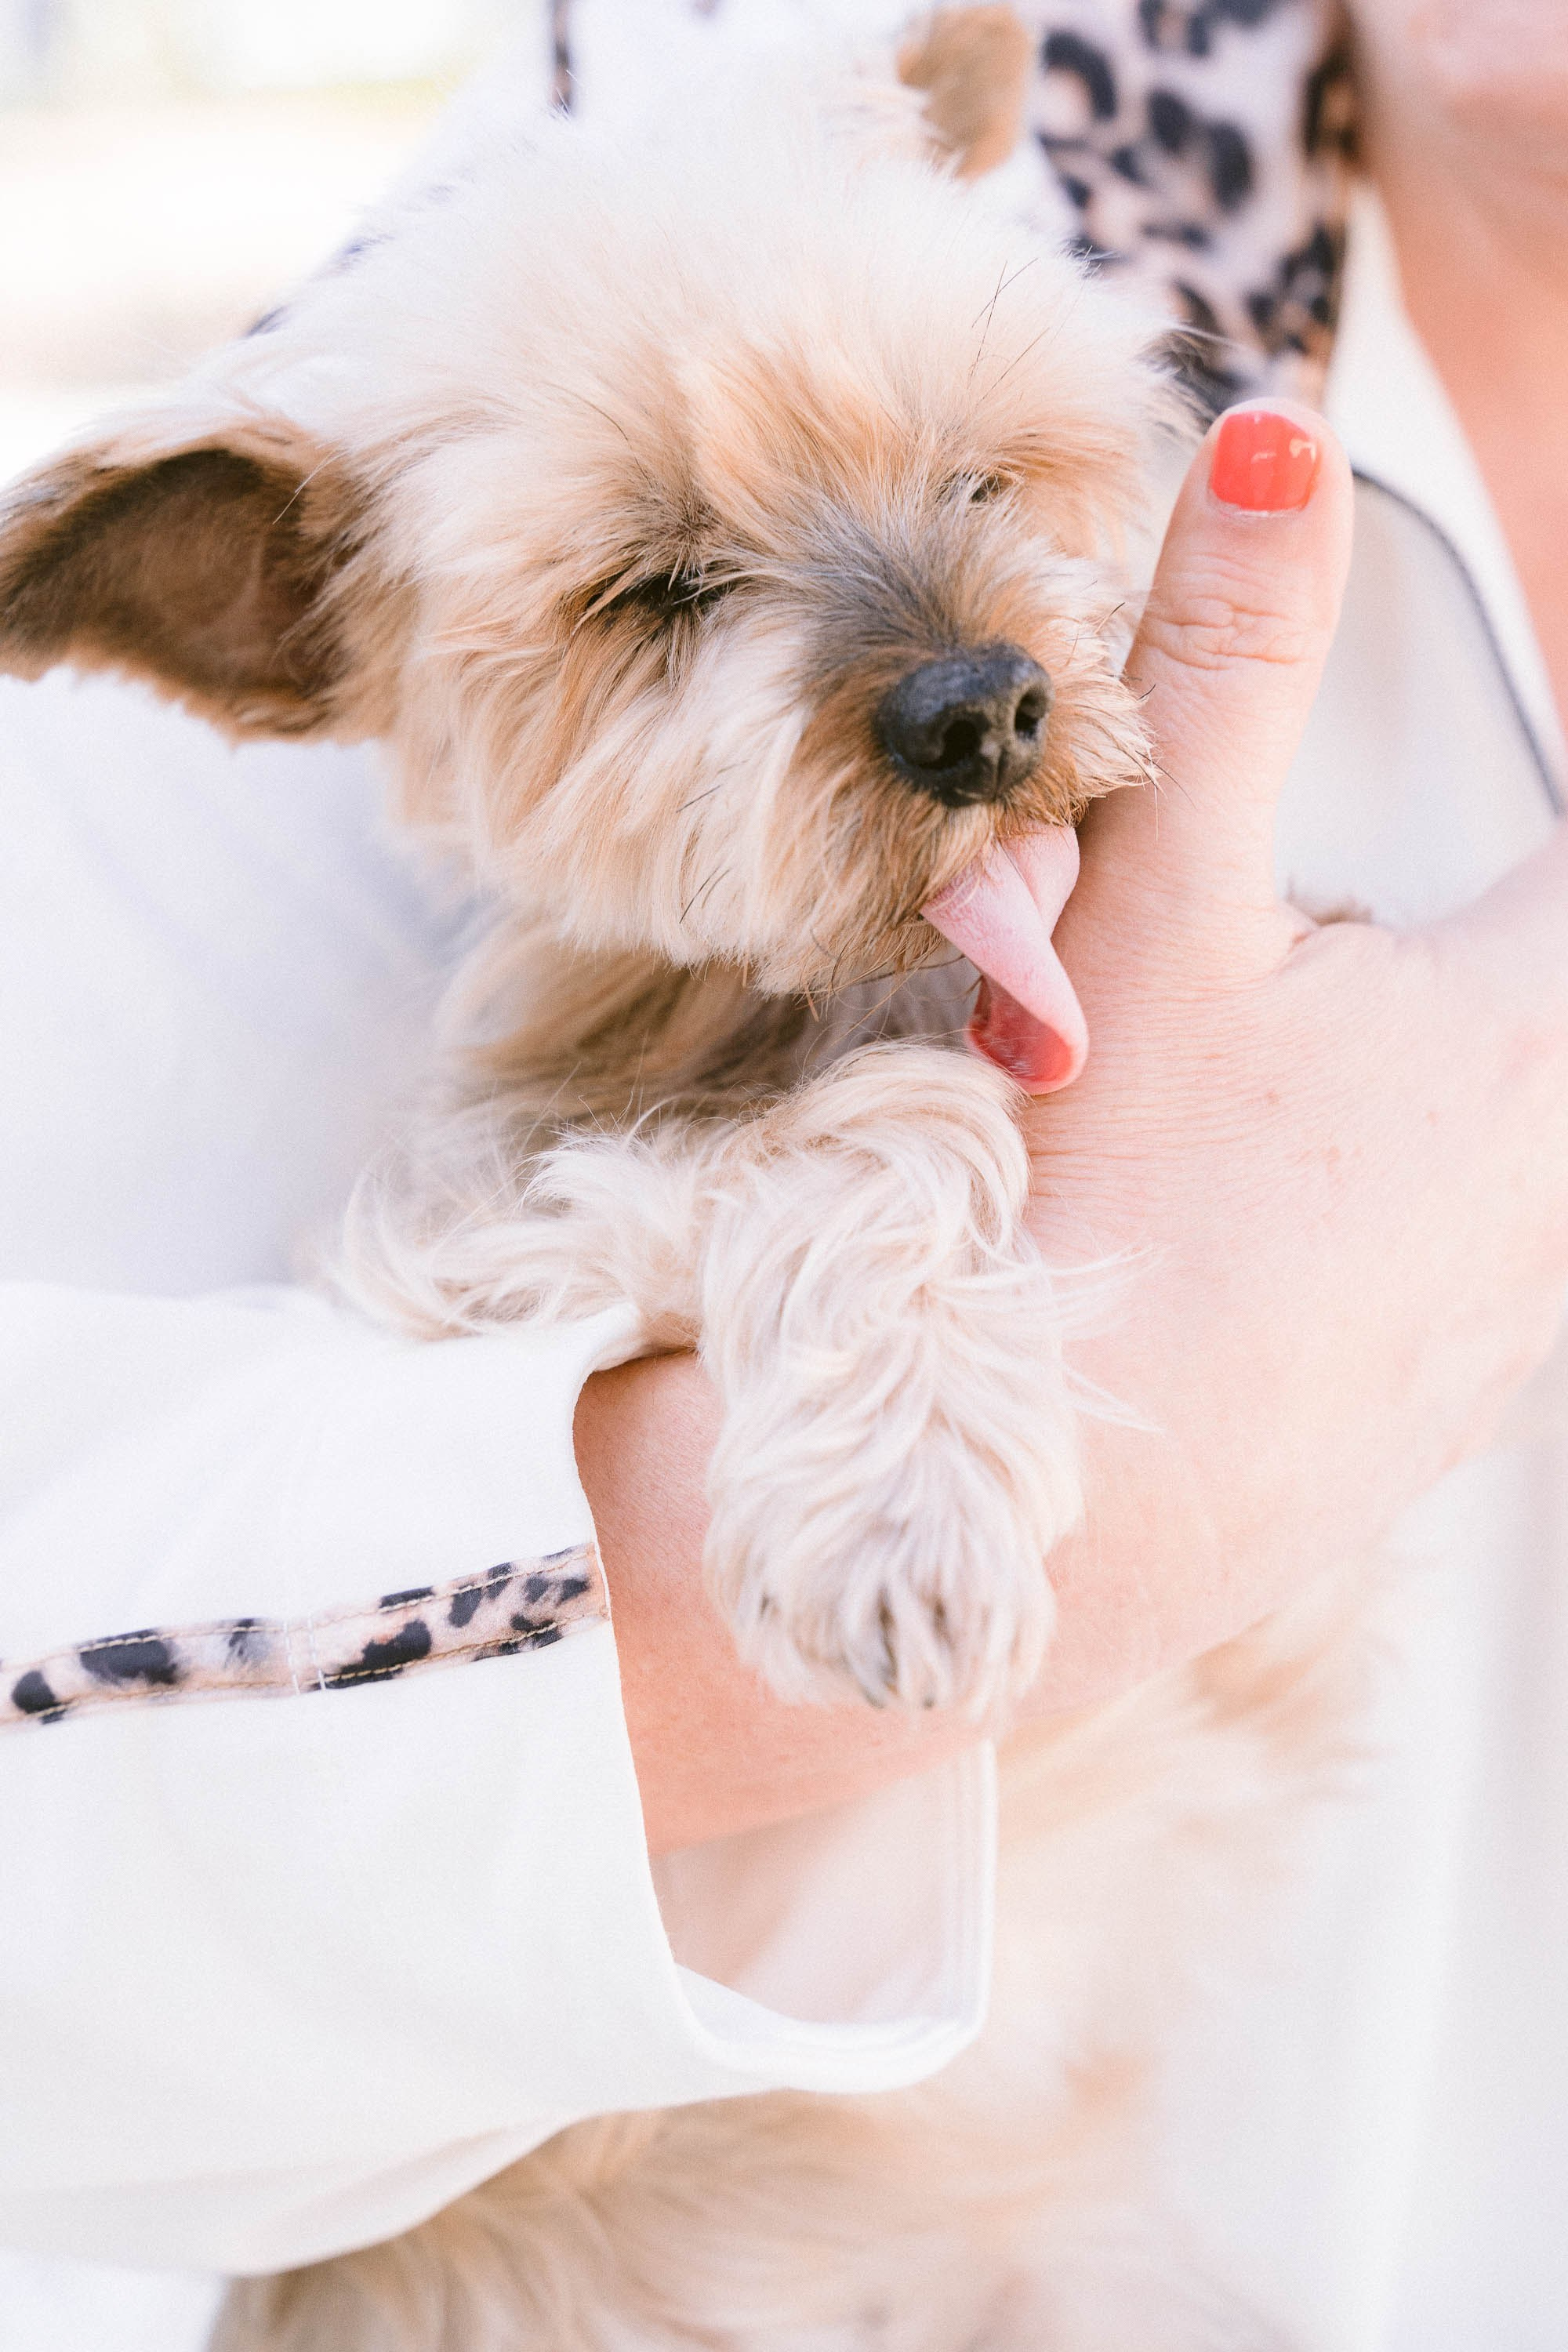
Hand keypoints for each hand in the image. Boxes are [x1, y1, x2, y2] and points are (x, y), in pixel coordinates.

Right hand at [581, 402, 1567, 1845]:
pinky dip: (1346, 1197)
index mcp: (1536, 1038)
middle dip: (1398, 934)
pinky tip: (1206, 1237)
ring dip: (1373, 1075)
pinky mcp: (1438, 1404)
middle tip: (1222, 985)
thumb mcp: (1150, 915)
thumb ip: (1220, 673)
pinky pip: (1438, 1245)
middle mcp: (1558, 1192)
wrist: (1012, 1551)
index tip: (1311, 918)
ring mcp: (1510, 1319)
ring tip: (1191, 1121)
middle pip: (1511, 979)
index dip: (1507, 829)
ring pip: (1470, 1117)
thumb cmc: (1086, 1225)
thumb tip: (1271, 437)